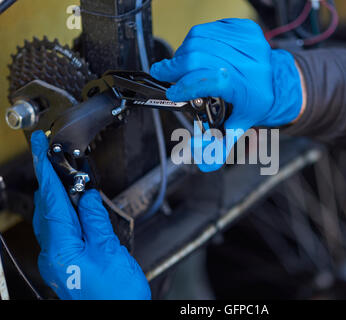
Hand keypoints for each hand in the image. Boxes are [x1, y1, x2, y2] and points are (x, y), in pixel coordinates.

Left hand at [31, 131, 150, 299]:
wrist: (119, 319)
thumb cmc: (117, 295)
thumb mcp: (110, 251)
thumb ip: (96, 221)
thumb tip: (86, 197)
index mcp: (61, 249)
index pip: (50, 200)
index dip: (44, 170)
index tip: (39, 148)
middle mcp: (53, 255)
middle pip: (47, 209)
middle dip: (52, 182)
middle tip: (60, 161)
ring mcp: (58, 261)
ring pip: (53, 221)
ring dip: (60, 198)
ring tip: (72, 182)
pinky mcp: (67, 264)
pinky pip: (61, 233)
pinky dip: (67, 215)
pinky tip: (79, 210)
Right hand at [150, 18, 302, 171]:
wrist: (276, 82)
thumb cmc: (256, 103)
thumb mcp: (240, 127)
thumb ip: (219, 147)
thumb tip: (204, 164)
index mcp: (248, 86)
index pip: (210, 79)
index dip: (186, 85)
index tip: (173, 92)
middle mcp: (250, 61)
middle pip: (200, 56)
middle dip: (176, 66)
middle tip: (165, 73)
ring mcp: (248, 41)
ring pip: (201, 39)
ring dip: (183, 53)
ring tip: (180, 65)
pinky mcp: (244, 28)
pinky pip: (209, 28)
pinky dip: (196, 39)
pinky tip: (195, 51)